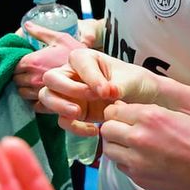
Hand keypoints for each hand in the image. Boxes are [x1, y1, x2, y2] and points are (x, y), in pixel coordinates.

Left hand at [14, 23, 86, 104]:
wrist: (100, 77)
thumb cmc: (80, 55)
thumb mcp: (61, 39)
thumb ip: (42, 32)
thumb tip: (26, 25)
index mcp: (33, 62)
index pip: (14, 67)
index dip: (18, 66)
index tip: (25, 64)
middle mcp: (34, 79)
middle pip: (16, 81)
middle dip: (21, 77)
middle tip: (31, 74)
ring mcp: (41, 94)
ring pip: (23, 94)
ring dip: (27, 89)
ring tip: (37, 84)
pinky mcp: (50, 107)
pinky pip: (35, 107)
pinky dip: (36, 102)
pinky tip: (46, 95)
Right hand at [39, 48, 160, 128]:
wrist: (142, 101)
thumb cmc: (135, 83)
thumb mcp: (132, 81)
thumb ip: (119, 85)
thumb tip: (108, 92)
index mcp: (85, 58)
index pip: (77, 62)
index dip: (89, 77)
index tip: (106, 92)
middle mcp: (71, 74)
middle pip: (51, 78)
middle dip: (66, 90)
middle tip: (86, 98)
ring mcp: (69, 93)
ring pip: (47, 97)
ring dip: (59, 106)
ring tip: (78, 114)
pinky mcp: (72, 111)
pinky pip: (63, 119)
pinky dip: (74, 127)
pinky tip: (94, 130)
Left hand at [99, 102, 189, 189]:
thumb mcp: (179, 118)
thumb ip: (150, 117)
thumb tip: (126, 116)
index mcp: (150, 117)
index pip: (113, 111)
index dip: (118, 115)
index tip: (124, 119)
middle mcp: (139, 138)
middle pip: (106, 130)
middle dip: (114, 131)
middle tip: (127, 134)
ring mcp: (138, 162)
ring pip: (110, 151)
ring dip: (118, 148)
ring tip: (135, 149)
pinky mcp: (142, 181)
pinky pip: (123, 168)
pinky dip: (128, 165)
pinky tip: (146, 163)